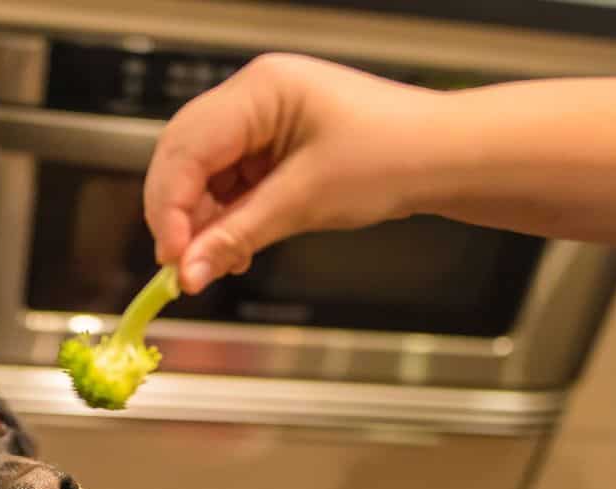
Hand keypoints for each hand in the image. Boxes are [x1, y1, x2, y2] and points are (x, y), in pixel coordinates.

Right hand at [143, 55, 441, 292]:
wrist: (445, 158)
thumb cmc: (394, 156)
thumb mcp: (305, 202)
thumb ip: (236, 235)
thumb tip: (187, 272)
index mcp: (260, 89)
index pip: (186, 148)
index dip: (170, 207)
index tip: (172, 258)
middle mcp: (251, 96)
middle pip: (182, 157)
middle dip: (179, 215)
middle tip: (183, 266)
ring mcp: (258, 119)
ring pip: (199, 175)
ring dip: (202, 222)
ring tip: (217, 261)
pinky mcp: (267, 145)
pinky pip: (225, 183)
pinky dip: (224, 219)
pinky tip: (233, 247)